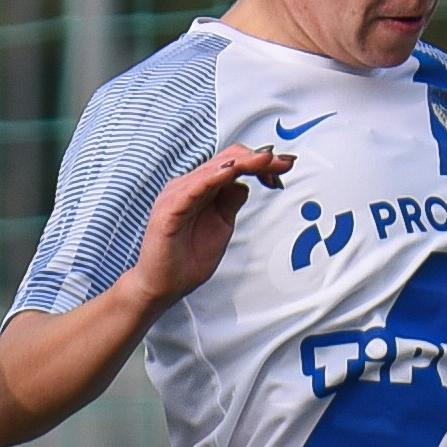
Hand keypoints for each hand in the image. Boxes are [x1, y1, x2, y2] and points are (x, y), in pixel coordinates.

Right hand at [128, 144, 293, 307]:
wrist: (162, 286)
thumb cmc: (186, 259)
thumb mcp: (221, 226)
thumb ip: (231, 202)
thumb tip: (245, 183)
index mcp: (201, 189)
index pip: (232, 163)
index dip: (259, 162)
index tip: (283, 166)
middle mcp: (188, 186)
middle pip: (226, 160)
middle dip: (258, 160)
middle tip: (282, 162)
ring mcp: (177, 196)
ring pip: (212, 169)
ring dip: (241, 163)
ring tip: (264, 160)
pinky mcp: (168, 211)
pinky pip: (192, 189)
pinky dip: (211, 178)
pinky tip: (229, 173)